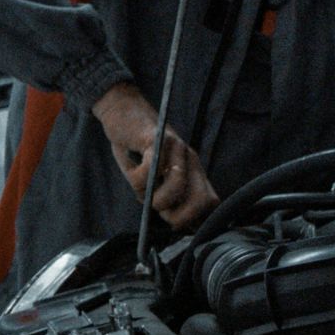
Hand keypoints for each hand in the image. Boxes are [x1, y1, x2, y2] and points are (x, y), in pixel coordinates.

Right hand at [91, 83, 220, 228]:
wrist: (123, 109)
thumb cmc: (137, 147)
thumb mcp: (155, 174)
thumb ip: (166, 193)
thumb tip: (176, 225)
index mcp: (194, 170)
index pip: (210, 202)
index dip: (195, 220)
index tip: (175, 224)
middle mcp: (190, 160)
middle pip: (201, 201)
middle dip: (178, 217)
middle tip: (159, 211)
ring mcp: (175, 150)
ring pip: (175, 187)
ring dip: (154, 198)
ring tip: (142, 190)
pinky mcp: (155, 140)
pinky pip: (148, 172)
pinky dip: (136, 179)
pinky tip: (131, 170)